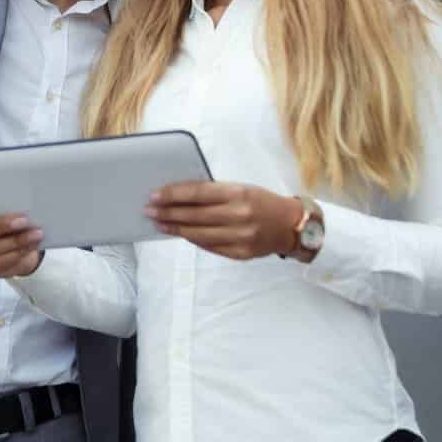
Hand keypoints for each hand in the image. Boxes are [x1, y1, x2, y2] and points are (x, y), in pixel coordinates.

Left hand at [145, 180, 308, 261]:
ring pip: (199, 234)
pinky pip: (210, 247)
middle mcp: (240, 215)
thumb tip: (180, 196)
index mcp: (239, 193)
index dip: (174, 194)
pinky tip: (181, 234)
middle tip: (150, 210)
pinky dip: (193, 239)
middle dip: (168, 212)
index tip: (155, 195)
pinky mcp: (241, 253)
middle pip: (195, 215)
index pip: (198, 193)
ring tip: (160, 223)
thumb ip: (214, 193)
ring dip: (176, 228)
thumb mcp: (242, 188)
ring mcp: (241, 237)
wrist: (291, 225)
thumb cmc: (262, 202)